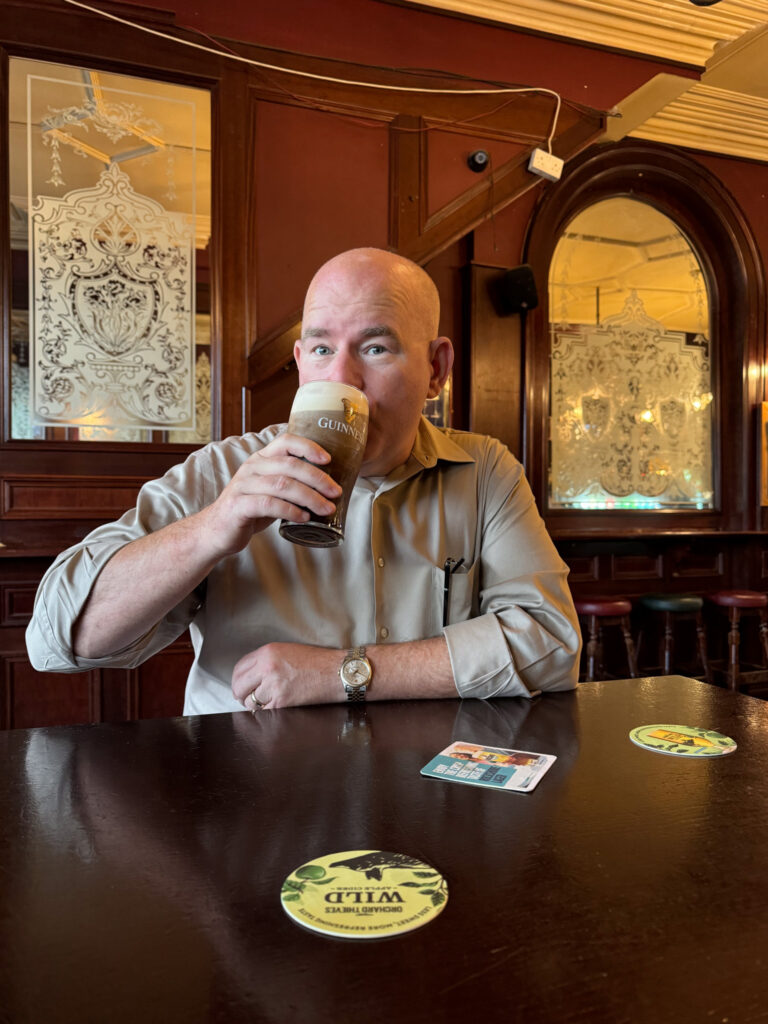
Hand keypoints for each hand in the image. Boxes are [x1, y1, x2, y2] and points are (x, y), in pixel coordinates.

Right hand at [197, 433, 341, 559]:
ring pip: (283, 485)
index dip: (308, 447)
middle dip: (318, 479)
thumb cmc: (250, 510)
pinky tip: (304, 518)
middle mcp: (251, 467)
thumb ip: (291, 483)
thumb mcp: (270, 491)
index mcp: (261, 459)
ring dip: (310, 497)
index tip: (329, 460)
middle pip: (290, 465)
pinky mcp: (238, 505)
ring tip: (326, 509)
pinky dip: (291, 511)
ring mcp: (243, 485)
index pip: (286, 441)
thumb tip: (327, 486)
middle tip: (335, 493)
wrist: (216, 531)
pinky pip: (269, 504)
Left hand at [232, 643, 342, 709]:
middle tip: (246, 698)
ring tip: (266, 702)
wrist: (337, 672)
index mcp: (267, 652)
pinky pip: (264, 711)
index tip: (241, 685)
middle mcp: (267, 668)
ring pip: (251, 701)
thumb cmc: (317, 662)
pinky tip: (277, 706)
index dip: (237, 679)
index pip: (239, 668)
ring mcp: (274, 686)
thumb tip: (250, 675)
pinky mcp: (282, 701)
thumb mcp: (288, 651)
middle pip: (239, 686)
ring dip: (255, 704)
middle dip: (241, 694)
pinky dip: (268, 711)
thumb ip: (267, 661)